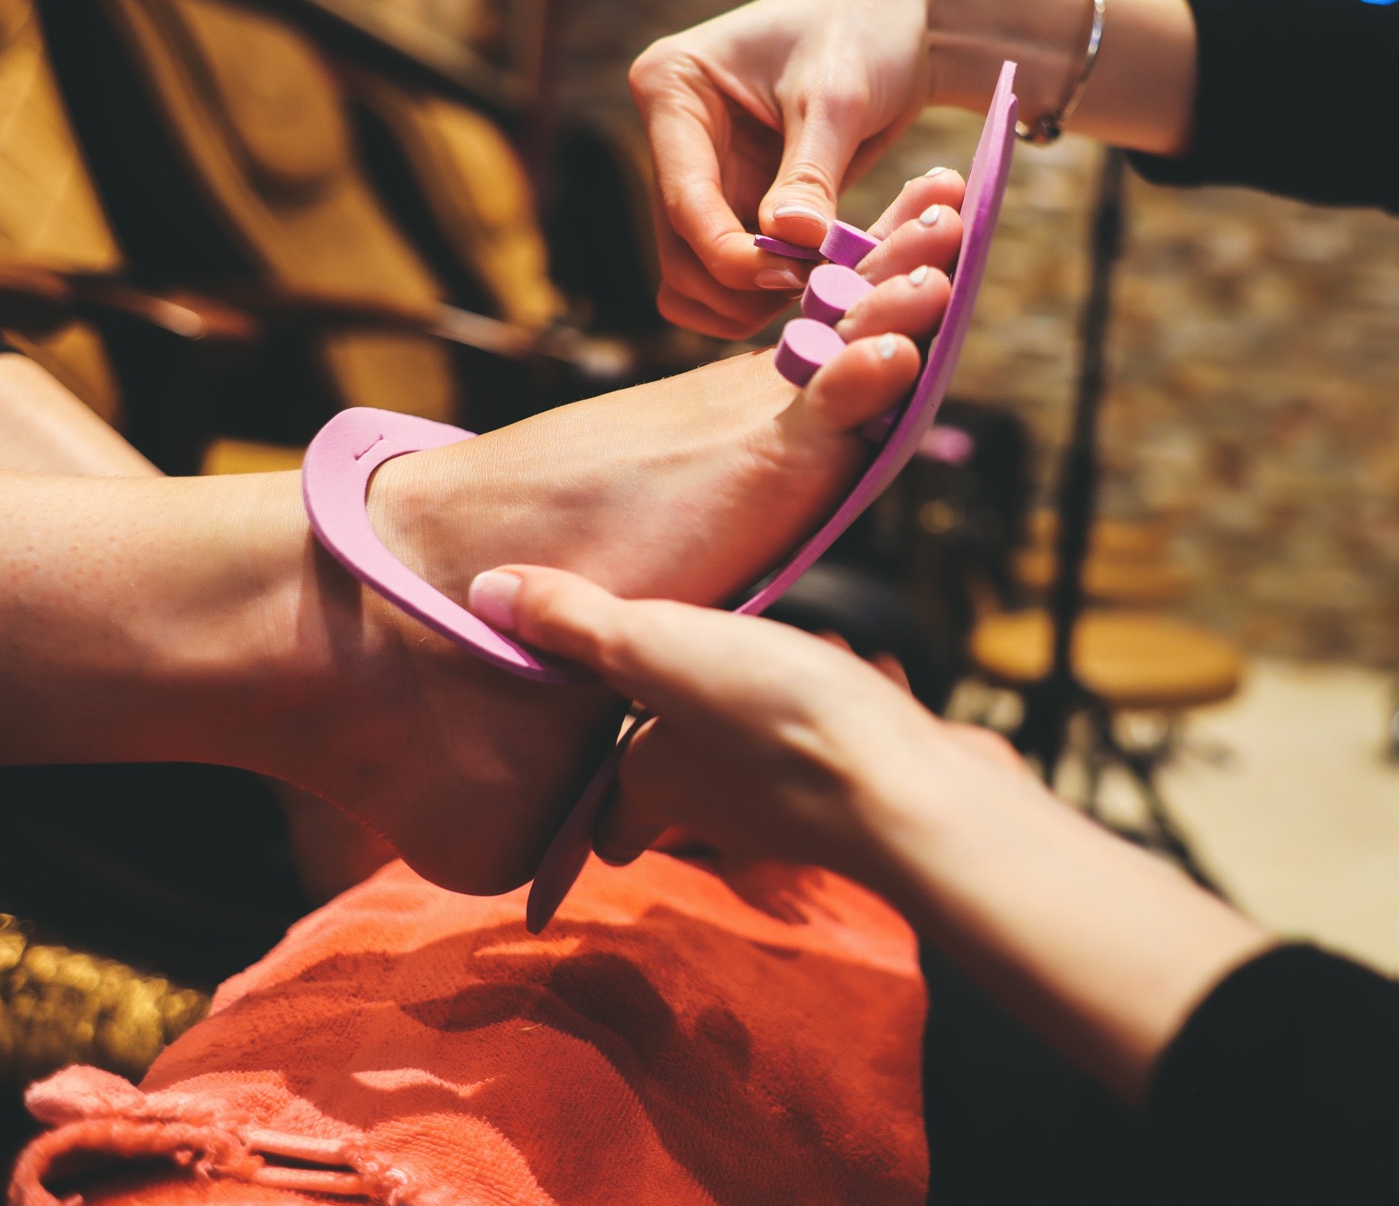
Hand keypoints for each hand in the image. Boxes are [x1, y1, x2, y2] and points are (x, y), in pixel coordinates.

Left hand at [471, 564, 978, 874]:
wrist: (914, 793)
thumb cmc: (777, 722)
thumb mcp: (662, 649)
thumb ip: (579, 624)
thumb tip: (484, 591)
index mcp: (660, 780)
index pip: (610, 806)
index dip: (595, 800)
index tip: (585, 795)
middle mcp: (725, 804)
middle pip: (686, 774)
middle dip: (679, 734)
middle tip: (667, 695)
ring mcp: (803, 800)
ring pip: (764, 750)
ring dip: (763, 703)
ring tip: (772, 650)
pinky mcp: (872, 782)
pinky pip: (841, 733)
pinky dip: (839, 701)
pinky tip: (861, 666)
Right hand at [629, 0, 952, 338]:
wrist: (905, 25)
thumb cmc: (867, 34)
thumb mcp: (837, 100)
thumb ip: (809, 175)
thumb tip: (787, 243)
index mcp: (672, 87)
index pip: (684, 197)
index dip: (730, 254)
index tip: (792, 280)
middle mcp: (674, 137)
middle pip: (680, 250)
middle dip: (740, 284)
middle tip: (816, 291)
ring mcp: (705, 175)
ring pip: (699, 274)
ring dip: (751, 299)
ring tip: (823, 285)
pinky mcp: (738, 204)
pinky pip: (733, 274)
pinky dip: (768, 292)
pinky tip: (822, 281)